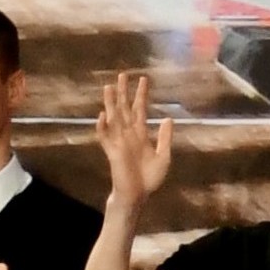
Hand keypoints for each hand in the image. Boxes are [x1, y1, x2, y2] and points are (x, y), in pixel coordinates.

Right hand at [93, 70, 174, 203]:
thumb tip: (167, 118)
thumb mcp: (164, 156)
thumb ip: (164, 137)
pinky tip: (102, 115)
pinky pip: (105, 137)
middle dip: (123, 92)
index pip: (140, 109)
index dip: (141, 94)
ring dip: (110, 103)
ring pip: (113, 118)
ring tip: (108, 87)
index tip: (143, 79)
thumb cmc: (149, 178)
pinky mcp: (112, 152)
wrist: (137, 195)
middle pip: (124, 108)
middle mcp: (128, 134)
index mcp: (141, 134)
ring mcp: (119, 142)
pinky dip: (102, 127)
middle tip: (122, 74)